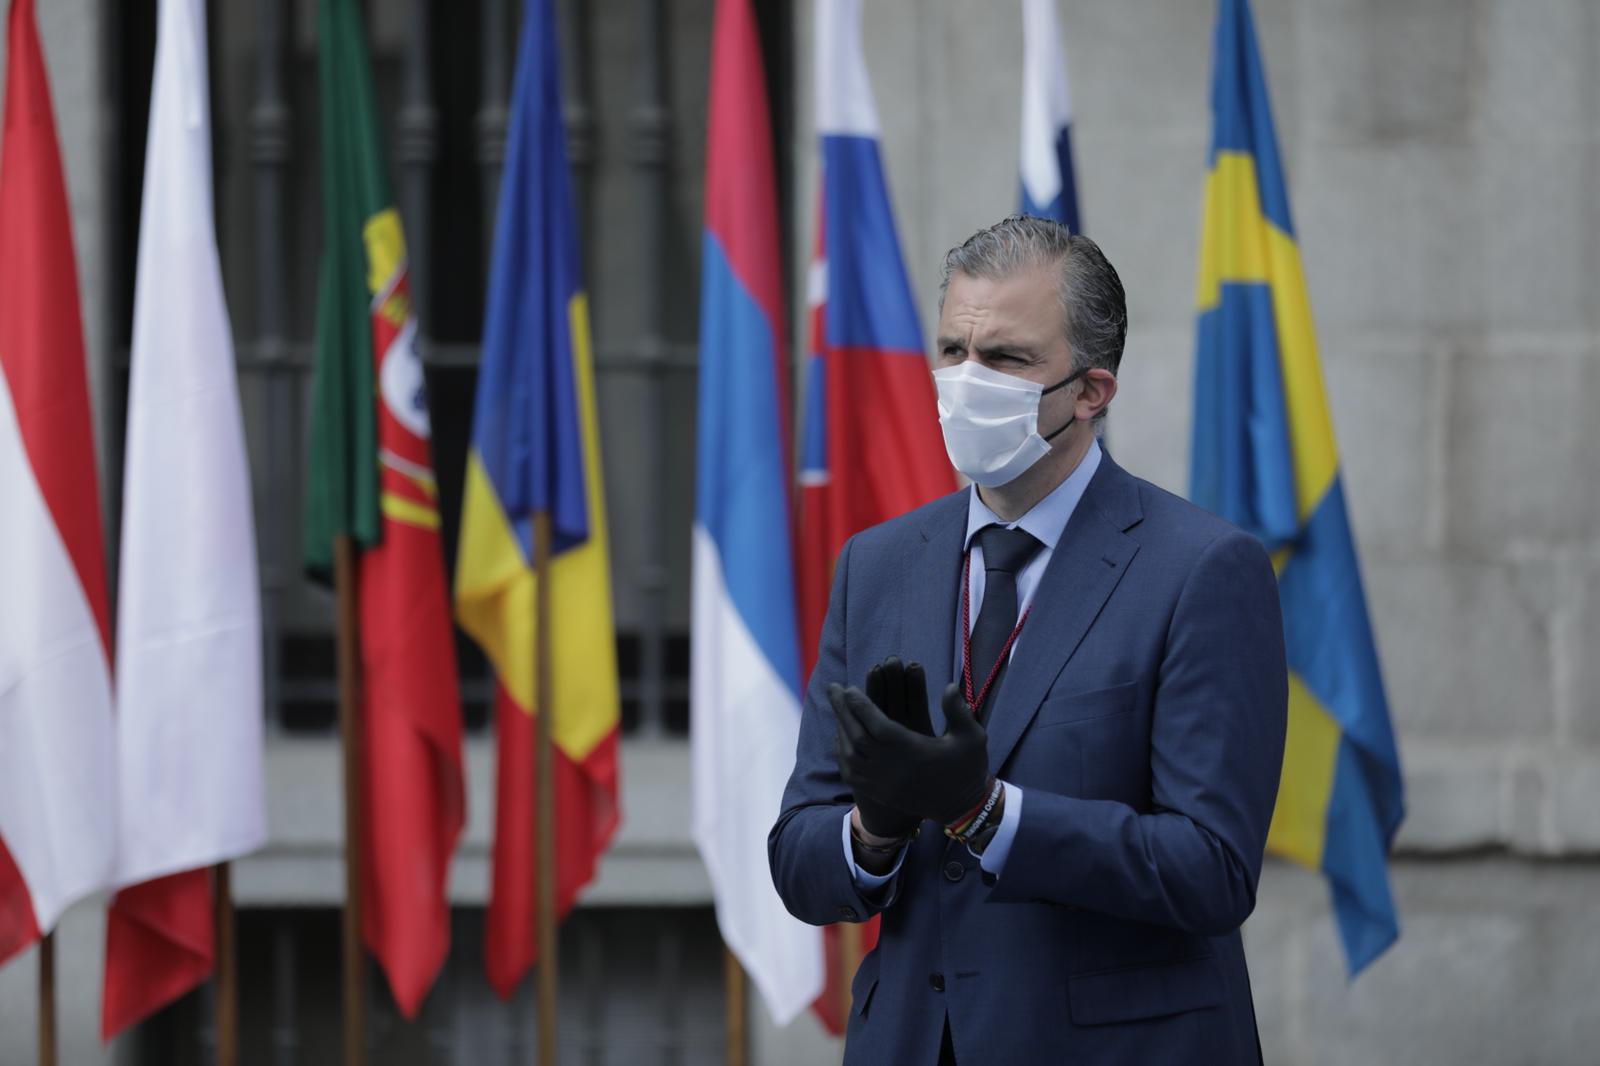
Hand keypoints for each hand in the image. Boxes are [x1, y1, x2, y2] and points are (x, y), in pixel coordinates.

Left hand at [831, 679, 989, 826]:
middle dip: (842, 709)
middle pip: (857, 736)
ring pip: (850, 754)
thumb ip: (958, 711)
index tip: (850, 688)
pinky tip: (841, 736)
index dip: (861, 706)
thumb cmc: (967, 769)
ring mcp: (883, 783)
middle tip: (832, 687)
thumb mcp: (972, 738)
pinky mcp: (879, 793)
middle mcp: (892, 768)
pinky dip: (842, 752)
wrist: (961, 809)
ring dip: (840, 728)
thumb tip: (948, 686)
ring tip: (837, 708)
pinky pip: (851, 773)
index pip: (878, 726)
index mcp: (913, 751)